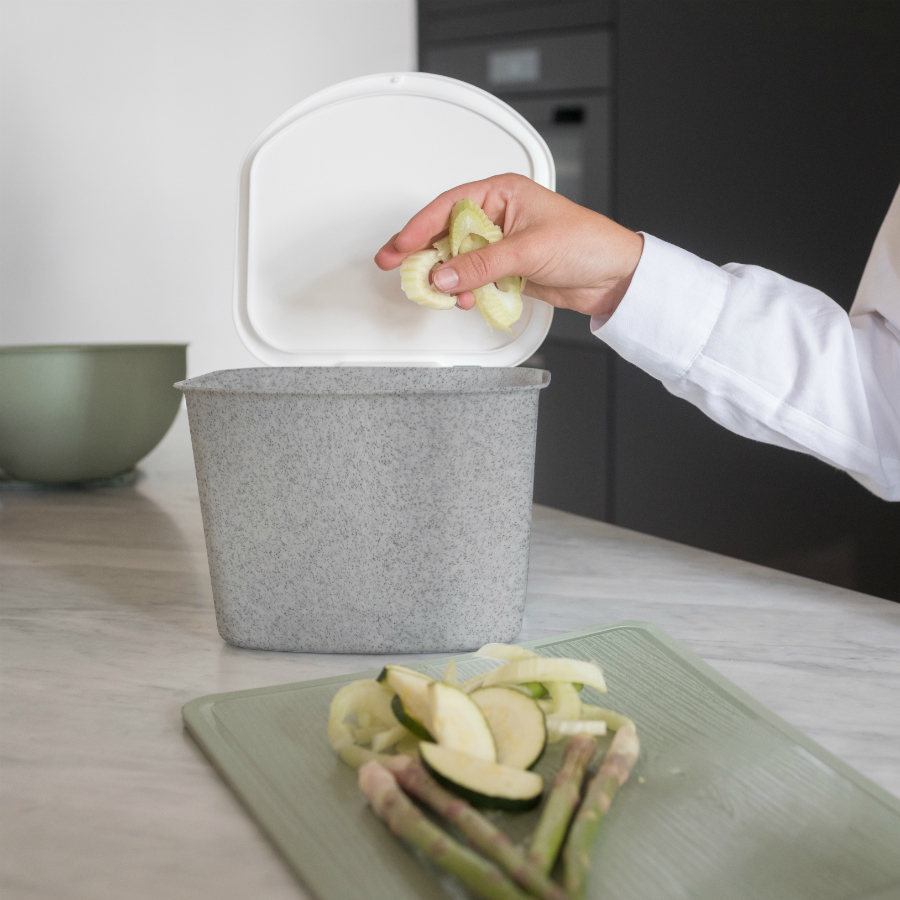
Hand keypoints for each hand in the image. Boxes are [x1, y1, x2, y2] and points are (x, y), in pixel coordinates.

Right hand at [374, 173, 643, 317]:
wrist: (615, 276)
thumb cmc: (587, 243)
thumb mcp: (528, 250)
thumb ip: (481, 264)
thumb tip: (444, 275)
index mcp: (502, 193)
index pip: (449, 205)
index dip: (419, 225)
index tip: (400, 245)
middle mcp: (498, 216)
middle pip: (447, 233)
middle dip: (425, 253)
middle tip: (398, 267)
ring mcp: (500, 245)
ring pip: (458, 260)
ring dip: (447, 277)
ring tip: (437, 291)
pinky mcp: (507, 270)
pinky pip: (474, 279)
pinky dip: (465, 291)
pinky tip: (464, 299)